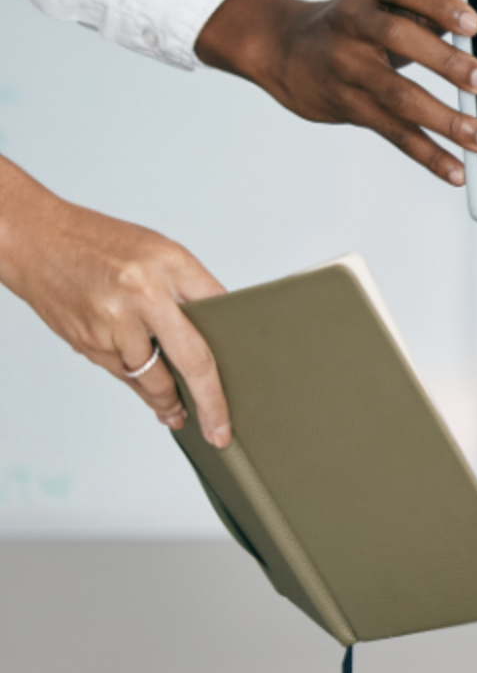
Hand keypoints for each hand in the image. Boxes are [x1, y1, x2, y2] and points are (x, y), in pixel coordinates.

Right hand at [0, 159, 230, 444]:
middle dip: (209, 403)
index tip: (245, 382)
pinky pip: (123, 374)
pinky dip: (139, 387)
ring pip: (151, 377)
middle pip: (190, 360)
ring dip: (168, 401)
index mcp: (168, 266)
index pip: (217, 317)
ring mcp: (111, 323)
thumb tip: (223, 326)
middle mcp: (141, 296)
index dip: (234, 350)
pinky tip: (152, 397)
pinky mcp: (87, 343)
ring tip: (181, 415)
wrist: (34, 240)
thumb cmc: (101, 243)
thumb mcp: (160, 251)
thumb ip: (192, 287)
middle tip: (220, 432)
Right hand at [195, 0, 476, 185]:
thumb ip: (467, 5)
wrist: (288, 49)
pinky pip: (391, 133)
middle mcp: (354, 24)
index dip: (439, 4)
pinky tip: (458, 171)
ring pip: (397, 95)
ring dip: (444, 120)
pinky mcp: (347, 106)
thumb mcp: (404, 3)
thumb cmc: (370, 22)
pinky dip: (427, 153)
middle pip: (399, 39)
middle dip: (444, 61)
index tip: (475, 22)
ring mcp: (347, 67)